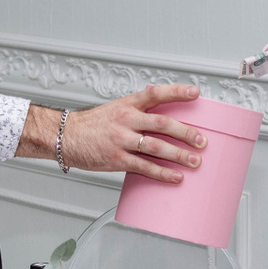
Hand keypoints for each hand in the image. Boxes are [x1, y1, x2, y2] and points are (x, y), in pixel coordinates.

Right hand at [23, 84, 208, 181]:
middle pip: (162, 124)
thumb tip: (164, 118)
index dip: (176, 92)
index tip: (195, 92)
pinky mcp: (117, 159)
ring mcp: (122, 140)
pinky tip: (175, 176)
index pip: (155, 94)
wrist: (66, 137)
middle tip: (201, 140)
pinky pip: (144, 167)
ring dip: (179, 155)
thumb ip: (138, 112)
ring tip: (195, 161)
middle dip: (186, 132)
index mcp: (127, 104)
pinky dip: (162, 173)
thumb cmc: (92, 125)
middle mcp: (126, 120)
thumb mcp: (116, 109)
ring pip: (156, 147)